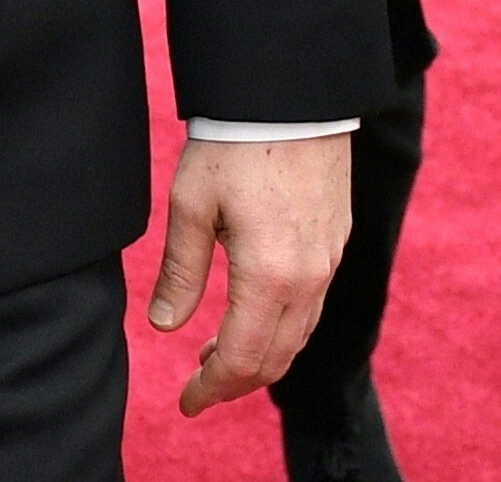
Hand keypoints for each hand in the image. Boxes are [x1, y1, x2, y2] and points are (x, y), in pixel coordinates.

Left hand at [151, 133, 349, 414]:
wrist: (292, 97)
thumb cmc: (233, 144)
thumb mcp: (190, 205)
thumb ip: (181, 270)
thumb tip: (164, 327)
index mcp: (270, 276)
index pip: (242, 358)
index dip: (211, 387)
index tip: (185, 403)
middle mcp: (309, 279)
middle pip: (276, 358)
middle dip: (235, 382)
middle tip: (197, 390)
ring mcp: (329, 262)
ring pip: (298, 336)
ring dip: (260, 357)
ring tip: (215, 357)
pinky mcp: (336, 242)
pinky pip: (312, 307)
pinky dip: (281, 329)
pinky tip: (252, 318)